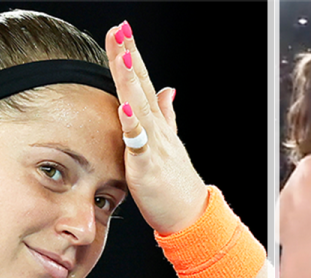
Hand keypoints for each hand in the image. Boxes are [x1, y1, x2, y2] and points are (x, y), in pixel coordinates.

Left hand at [105, 21, 208, 233]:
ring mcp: (154, 146)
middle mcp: (157, 129)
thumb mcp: (168, 143)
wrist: (189, 215)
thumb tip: (168, 89)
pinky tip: (123, 110)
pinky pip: (140, 145)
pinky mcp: (149, 167)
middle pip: (140, 87)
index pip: (142, 83)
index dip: (131, 56)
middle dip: (130, 57)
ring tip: (124, 56)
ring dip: (132, 82)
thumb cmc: (175, 184)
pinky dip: (133, 127)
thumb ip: (167, 115)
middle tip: (121, 29)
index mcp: (156, 124)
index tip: (121, 31)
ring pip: (140, 109)